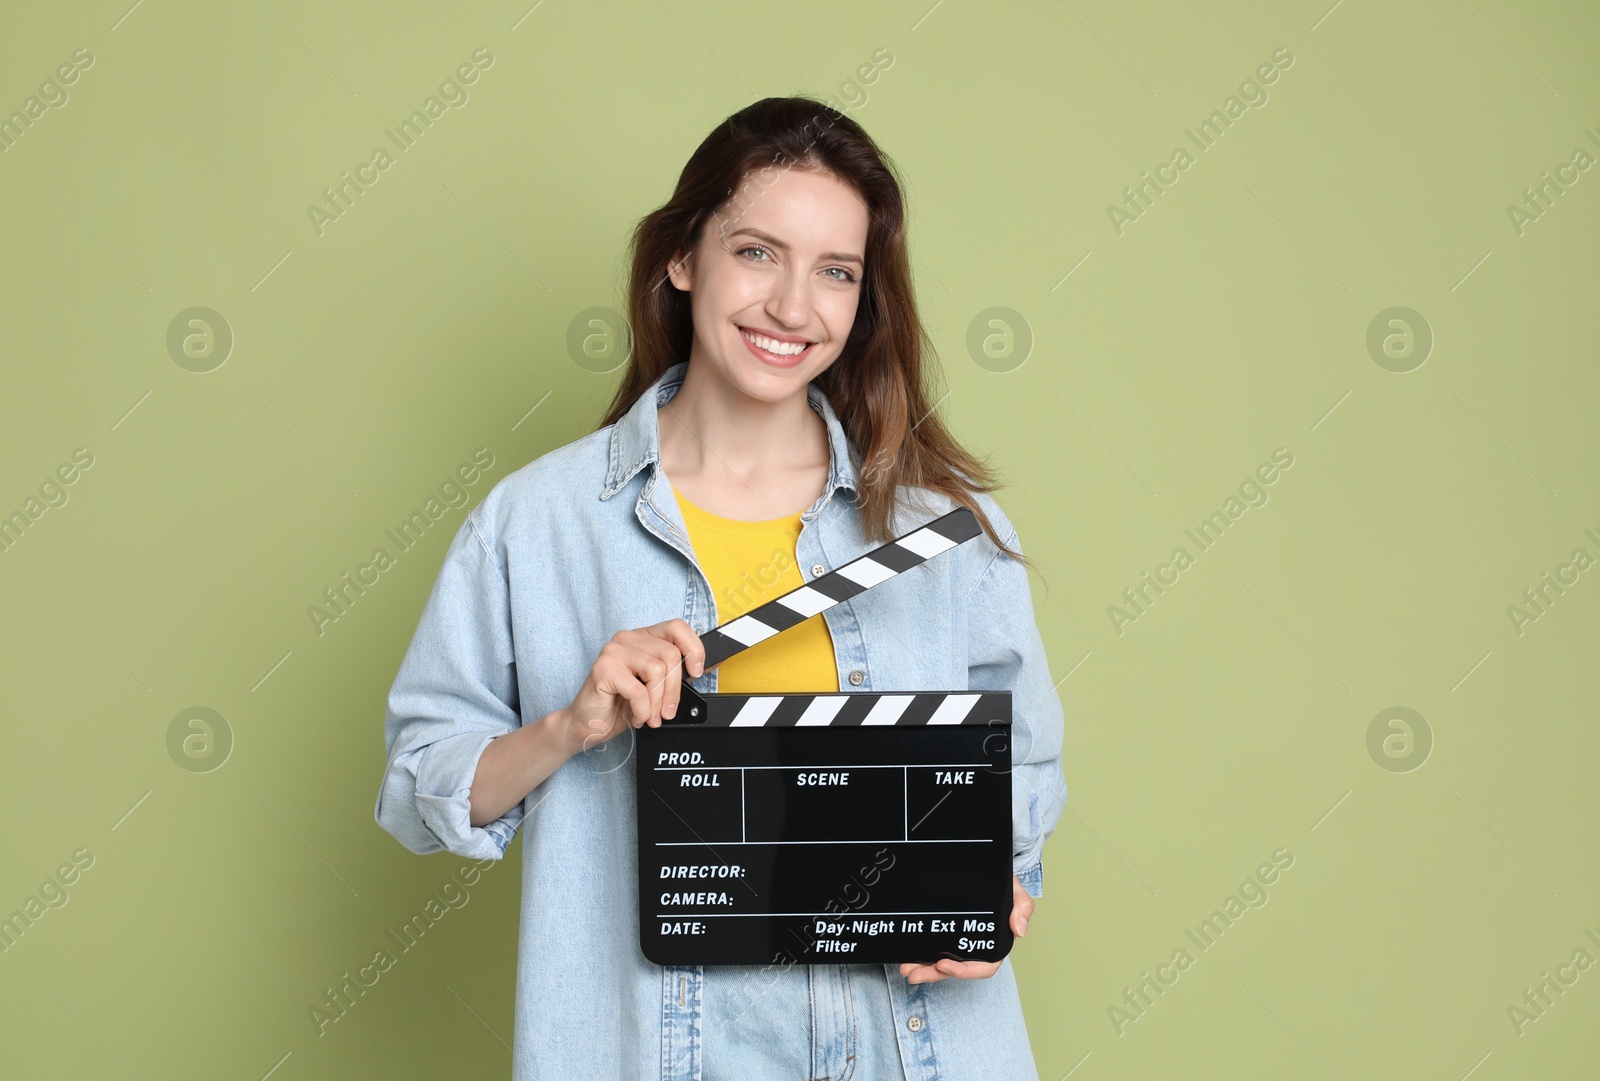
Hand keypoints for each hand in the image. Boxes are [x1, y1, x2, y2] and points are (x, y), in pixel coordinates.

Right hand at [560, 619, 705, 755]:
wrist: (585, 725)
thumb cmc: (619, 705)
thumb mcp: (653, 687)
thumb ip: (671, 673)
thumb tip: (700, 669)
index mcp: (642, 638)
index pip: (677, 627)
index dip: (693, 648)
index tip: (696, 672)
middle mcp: (627, 639)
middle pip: (671, 655)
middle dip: (674, 690)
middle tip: (666, 712)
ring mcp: (614, 651)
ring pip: (657, 671)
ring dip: (657, 703)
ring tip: (648, 715)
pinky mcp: (603, 668)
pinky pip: (639, 690)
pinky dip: (642, 710)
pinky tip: (635, 716)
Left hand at [898, 874, 1031, 984]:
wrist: (985, 866)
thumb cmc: (1001, 882)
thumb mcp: (1015, 890)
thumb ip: (1022, 907)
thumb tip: (1019, 931)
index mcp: (994, 943)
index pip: (983, 966)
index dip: (964, 971)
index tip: (943, 964)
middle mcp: (975, 947)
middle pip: (956, 969)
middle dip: (934, 975)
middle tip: (913, 974)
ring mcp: (957, 942)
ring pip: (940, 963)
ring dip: (923, 970)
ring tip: (905, 969)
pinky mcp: (944, 933)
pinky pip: (931, 949)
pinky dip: (919, 955)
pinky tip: (906, 957)